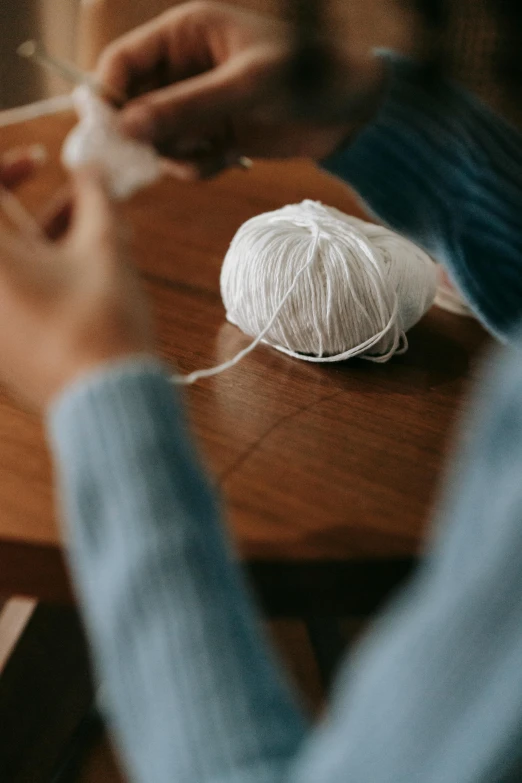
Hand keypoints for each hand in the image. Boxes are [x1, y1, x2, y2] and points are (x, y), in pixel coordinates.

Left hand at [0, 164, 152, 411]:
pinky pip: (18, 294)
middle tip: (77, 199)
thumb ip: (95, 199)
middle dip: (39, 207)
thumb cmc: (103, 326)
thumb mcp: (104, 249)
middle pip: (2, 233)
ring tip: (103, 232)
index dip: (7, 168)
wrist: (111, 401)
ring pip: (15, 264)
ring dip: (51, 239)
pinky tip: (92, 267)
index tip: (39, 162)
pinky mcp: (5, 345)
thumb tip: (91, 169)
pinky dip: (47, 273)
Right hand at [97, 1, 384, 178]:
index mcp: (187, 33)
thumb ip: (187, 107)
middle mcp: (185, 68)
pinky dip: (198, 167)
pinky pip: (184, 159)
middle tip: (161, 158)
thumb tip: (127, 128)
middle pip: (133, 106)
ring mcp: (198, 104)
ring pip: (157, 139)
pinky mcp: (214, 135)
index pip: (123, 62)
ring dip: (177, 156)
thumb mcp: (246, 88)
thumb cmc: (308, 78)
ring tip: (212, 154)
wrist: (352, 110)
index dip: (109, 97)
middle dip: (143, 136)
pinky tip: (228, 160)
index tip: (111, 136)